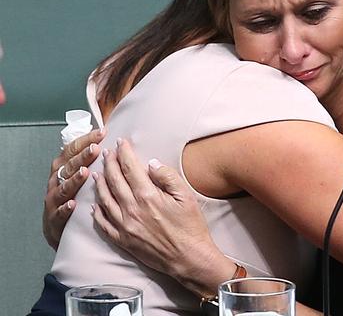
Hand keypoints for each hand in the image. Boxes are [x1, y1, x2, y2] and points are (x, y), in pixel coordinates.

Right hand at [43, 128, 104, 248]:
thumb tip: (107, 136)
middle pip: (69, 165)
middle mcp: (56, 181)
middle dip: (82, 156)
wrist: (57, 226)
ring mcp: (54, 199)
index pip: (72, 149)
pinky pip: (59, 212)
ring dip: (74, 180)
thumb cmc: (72, 194)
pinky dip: (65, 208)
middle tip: (95, 149)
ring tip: (85, 172)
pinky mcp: (53, 218)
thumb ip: (89, 157)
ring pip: (63, 187)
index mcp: (63, 167)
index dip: (86, 140)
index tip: (102, 132)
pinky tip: (73, 204)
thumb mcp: (78, 173)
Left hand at [92, 139, 234, 295]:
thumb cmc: (190, 226)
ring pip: (105, 199)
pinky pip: (103, 223)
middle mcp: (131, 209)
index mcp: (148, 195)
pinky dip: (97, 212)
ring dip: (99, 184)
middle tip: (106, 153)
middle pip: (114, 180)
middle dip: (109, 163)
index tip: (120, 142)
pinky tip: (95, 204)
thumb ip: (167, 176)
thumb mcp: (186, 196)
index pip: (130, 168)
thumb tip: (151, 164)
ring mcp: (124, 226)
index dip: (124, 153)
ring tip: (97, 173)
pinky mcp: (123, 240)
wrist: (188, 257)